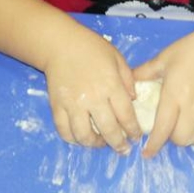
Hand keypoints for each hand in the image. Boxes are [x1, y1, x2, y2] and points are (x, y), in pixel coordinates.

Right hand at [43, 25, 140, 153]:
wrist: (60, 44)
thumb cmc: (91, 48)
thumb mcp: (117, 58)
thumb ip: (128, 79)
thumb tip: (134, 99)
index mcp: (110, 85)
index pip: (126, 115)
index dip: (133, 130)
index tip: (136, 137)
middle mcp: (92, 98)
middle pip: (108, 130)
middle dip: (118, 144)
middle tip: (123, 149)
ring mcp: (73, 104)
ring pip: (84, 135)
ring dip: (95, 144)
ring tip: (102, 144)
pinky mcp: (57, 106)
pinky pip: (64, 130)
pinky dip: (73, 139)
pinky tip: (81, 138)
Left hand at [133, 30, 193, 157]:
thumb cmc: (189, 51)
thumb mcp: (163, 59)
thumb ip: (144, 72)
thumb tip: (127, 83)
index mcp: (174, 94)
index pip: (163, 127)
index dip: (154, 144)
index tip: (147, 153)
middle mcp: (192, 105)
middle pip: (182, 138)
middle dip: (172, 139)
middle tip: (168, 129)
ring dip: (189, 139)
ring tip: (184, 129)